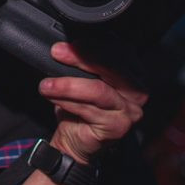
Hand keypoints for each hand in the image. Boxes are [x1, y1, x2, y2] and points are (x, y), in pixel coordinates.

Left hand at [39, 42, 147, 164]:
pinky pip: (89, 109)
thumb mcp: (83, 77)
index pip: (118, 51)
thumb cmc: (81, 107)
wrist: (75, 141)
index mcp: (133, 73)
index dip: (91, 45)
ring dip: (68, 85)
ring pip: (98, 90)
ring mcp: (130, 110)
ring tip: (47, 84)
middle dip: (80, 58)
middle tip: (57, 53)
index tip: (69, 43)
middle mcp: (137, 91)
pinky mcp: (118, 126)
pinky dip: (67, 102)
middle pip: (111, 67)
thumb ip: (83, 61)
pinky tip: (54, 97)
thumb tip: (65, 46)